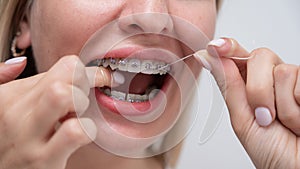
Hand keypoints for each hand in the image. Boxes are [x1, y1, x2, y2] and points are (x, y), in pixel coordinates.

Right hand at [0, 55, 112, 168]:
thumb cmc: (10, 140)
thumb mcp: (5, 108)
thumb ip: (9, 81)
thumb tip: (21, 62)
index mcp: (12, 94)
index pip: (64, 65)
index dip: (85, 71)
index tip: (96, 79)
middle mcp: (16, 111)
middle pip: (66, 74)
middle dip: (87, 82)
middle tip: (86, 97)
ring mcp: (28, 136)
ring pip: (64, 95)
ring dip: (81, 103)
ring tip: (78, 115)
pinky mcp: (42, 160)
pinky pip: (74, 132)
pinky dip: (87, 130)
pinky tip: (82, 135)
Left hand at [195, 38, 299, 168]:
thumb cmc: (271, 152)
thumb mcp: (242, 119)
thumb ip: (228, 86)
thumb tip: (208, 57)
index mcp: (249, 87)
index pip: (238, 57)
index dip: (228, 48)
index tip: (215, 47)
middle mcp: (272, 81)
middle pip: (259, 57)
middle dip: (257, 89)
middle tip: (264, 116)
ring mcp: (294, 83)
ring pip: (282, 70)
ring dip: (280, 106)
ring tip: (285, 123)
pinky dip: (296, 108)